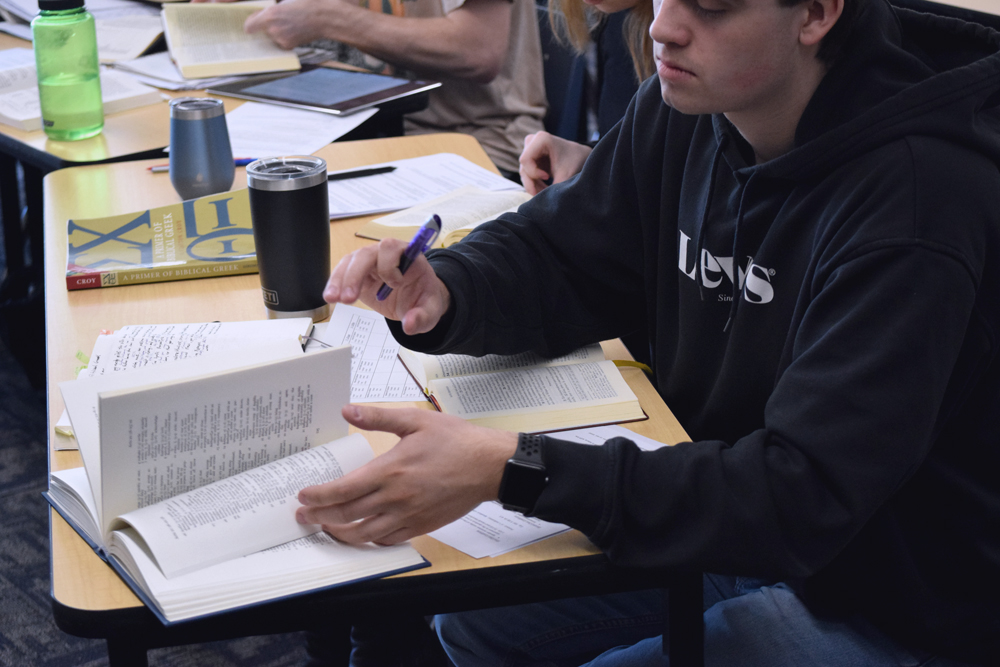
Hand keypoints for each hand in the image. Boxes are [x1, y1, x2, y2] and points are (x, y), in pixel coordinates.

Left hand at [245, 0, 349, 48]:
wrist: (325, 17)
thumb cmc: (308, 4)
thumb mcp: (286, 1)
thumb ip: (271, 11)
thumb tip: (261, 17)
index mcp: (270, 15)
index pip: (249, 26)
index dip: (251, 24)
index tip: (254, 22)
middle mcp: (273, 30)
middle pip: (261, 30)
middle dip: (267, 25)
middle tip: (279, 19)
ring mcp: (281, 40)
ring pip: (272, 36)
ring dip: (277, 31)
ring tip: (290, 23)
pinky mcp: (289, 46)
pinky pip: (280, 42)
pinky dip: (285, 37)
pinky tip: (295, 30)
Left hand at [296, 405, 517, 544]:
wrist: (489, 466)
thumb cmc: (456, 441)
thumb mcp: (416, 420)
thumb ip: (378, 417)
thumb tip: (347, 410)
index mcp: (390, 470)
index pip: (343, 489)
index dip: (318, 496)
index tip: (303, 496)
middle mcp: (395, 498)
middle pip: (346, 515)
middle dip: (319, 517)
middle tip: (302, 516)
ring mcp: (408, 515)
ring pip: (364, 534)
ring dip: (339, 534)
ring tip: (325, 528)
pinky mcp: (421, 525)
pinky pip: (387, 540)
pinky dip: (369, 540)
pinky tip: (361, 533)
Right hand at [324, 239, 451, 335]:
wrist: (416, 302)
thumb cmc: (423, 299)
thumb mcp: (430, 311)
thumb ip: (422, 317)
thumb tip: (409, 325)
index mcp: (408, 257)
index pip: (392, 248)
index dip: (389, 264)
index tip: (394, 284)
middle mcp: (387, 255)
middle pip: (366, 254)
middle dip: (355, 274)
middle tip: (349, 298)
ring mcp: (372, 262)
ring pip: (351, 261)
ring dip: (340, 279)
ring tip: (333, 298)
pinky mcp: (360, 273)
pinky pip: (344, 272)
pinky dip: (335, 284)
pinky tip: (331, 297)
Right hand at [518, 132, 592, 195]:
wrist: (581, 156)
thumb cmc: (575, 161)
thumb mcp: (566, 175)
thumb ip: (553, 189)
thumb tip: (541, 204)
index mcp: (541, 139)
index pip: (525, 160)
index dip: (534, 173)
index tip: (548, 178)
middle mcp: (532, 141)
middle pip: (523, 167)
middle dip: (532, 183)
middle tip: (543, 193)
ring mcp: (530, 149)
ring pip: (524, 172)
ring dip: (533, 185)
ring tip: (546, 192)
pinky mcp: (531, 157)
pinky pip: (527, 173)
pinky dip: (534, 183)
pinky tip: (544, 189)